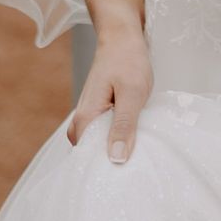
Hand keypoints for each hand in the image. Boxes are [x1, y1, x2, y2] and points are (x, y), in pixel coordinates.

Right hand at [67, 28, 153, 163]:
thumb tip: (116, 159)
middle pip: (93, 154)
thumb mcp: (132, 94)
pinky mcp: (99, 112)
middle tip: (136, 173)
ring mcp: (89, 116)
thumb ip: (124, 126)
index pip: (87, 159)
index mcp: (85, 119)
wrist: (122, 37)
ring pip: (100, 143)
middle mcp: (81, 120)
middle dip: (112, 162)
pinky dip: (118, 137)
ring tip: (139, 158)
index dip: (105, 171)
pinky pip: (105, 133)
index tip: (124, 182)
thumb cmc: (128, 61)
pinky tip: (135, 139)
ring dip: (117, 148)